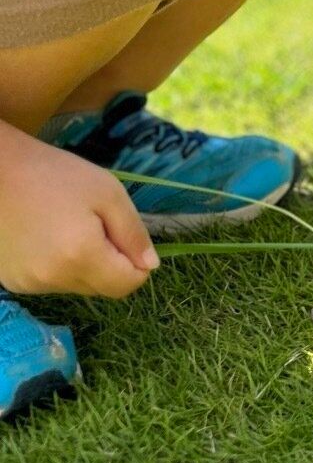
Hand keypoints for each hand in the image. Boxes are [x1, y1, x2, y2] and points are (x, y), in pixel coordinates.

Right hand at [0, 127, 157, 297]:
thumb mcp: (107, 193)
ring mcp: (27, 283)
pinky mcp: (11, 280)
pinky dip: (56, 265)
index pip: (127, 285)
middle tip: (91, 225)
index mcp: (80, 258)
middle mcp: (52, 279)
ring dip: (82, 264)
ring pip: (77, 285)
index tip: (120, 235)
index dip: (135, 264)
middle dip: (109, 263)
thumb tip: (150, 265)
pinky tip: (43, 236)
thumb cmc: (52, 174)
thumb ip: (134, 233)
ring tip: (63, 227)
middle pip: (102, 288)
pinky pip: (50, 281)